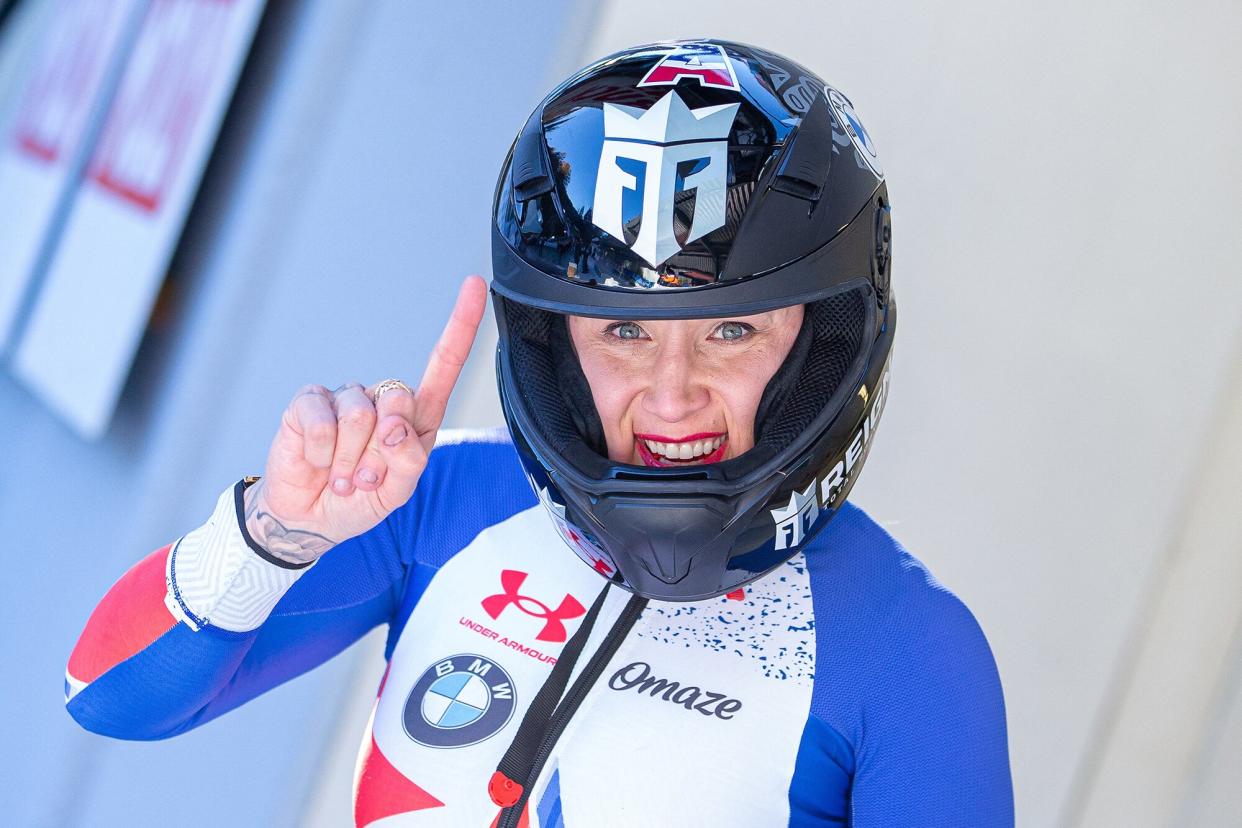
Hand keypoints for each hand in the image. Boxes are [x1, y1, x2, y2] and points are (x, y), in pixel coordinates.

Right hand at [244, 276, 487, 563]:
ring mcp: (346, 398)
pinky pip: (323, 422)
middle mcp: (382, 399)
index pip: (442, 366)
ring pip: (361, 416)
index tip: (474, 286)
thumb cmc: (362, 500)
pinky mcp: (309, 402)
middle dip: (384, 450)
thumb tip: (394, 426)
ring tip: (344, 476)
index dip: (459, 327)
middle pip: (400, 397)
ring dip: (351, 461)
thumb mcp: (398, 490)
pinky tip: (319, 464)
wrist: (311, 518)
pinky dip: (323, 455)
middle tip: (368, 476)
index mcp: (415, 416)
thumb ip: (408, 460)